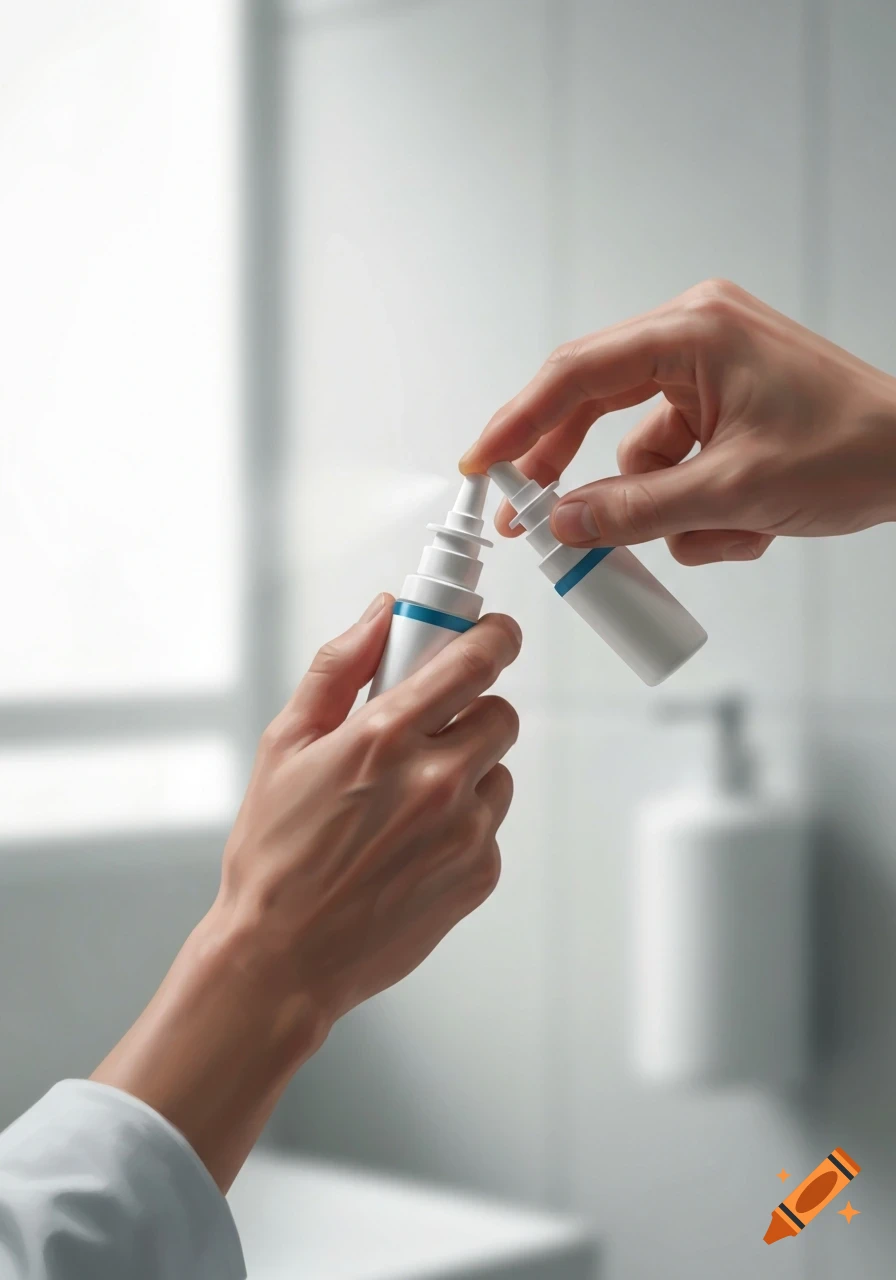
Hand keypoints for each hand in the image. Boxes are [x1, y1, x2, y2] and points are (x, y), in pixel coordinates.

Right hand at [93, 594, 520, 1189]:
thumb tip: (381, 613)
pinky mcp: (479, 874)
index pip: (476, 660)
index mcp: (386, 738)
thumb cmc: (274, 855)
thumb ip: (338, 667)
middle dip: (469, 713)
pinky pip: (491, 825)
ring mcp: (465, 832)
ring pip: (498, 771)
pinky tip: (411, 844)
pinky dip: (463, 824)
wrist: (282, 958)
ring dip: (467, 772)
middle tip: (427, 733)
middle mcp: (437, 781)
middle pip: (501, 714)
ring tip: (407, 802)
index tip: (494, 634)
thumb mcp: (285, 744)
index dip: (494, 636)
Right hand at [461, 279, 895, 563]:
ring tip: (722, 531)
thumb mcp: (732, 493)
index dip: (517, 423)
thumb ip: (635, 510)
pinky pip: (678, 463)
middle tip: (533, 520)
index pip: (575, 375)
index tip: (482, 466)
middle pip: (595, 407)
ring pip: (640, 452)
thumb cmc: (854, 451)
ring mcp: (711, 371)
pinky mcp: (726, 405)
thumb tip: (564, 526)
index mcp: (692, 332)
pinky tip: (749, 525)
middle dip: (575, 472)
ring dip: (667, 506)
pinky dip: (699, 505)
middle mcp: (694, 337)